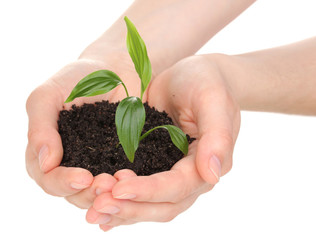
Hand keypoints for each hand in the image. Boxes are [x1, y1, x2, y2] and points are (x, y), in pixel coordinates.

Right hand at [25, 53, 143, 207]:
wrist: (116, 69)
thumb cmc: (78, 78)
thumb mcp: (49, 95)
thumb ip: (40, 127)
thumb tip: (45, 164)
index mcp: (47, 151)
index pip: (48, 178)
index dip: (63, 182)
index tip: (84, 177)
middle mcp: (71, 162)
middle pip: (73, 193)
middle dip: (89, 193)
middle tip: (108, 185)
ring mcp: (97, 164)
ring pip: (98, 193)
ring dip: (108, 194)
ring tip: (122, 184)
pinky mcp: (121, 161)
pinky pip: (123, 180)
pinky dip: (127, 186)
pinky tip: (137, 183)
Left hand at [86, 54, 240, 230]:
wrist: (192, 76)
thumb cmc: (205, 81)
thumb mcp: (212, 99)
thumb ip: (217, 135)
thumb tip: (212, 175)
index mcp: (206, 161)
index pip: (178, 186)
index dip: (150, 191)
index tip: (119, 188)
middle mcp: (191, 175)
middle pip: (163, 205)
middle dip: (131, 208)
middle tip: (98, 205)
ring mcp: (171, 173)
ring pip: (149, 206)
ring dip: (122, 211)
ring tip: (93, 210)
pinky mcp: (155, 166)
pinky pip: (139, 193)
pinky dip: (121, 203)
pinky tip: (98, 208)